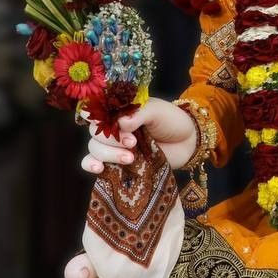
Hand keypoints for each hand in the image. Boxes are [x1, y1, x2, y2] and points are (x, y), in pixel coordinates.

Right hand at [80, 96, 196, 175]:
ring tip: (131, 157)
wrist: (186, 143)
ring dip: (109, 154)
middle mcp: (113, 126)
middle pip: (95, 132)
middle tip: (133, 142)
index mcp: (120, 109)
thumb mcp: (156, 111)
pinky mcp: (115, 162)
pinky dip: (91, 165)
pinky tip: (99, 169)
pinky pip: (92, 163)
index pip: (96, 108)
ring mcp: (113, 145)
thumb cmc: (171, 121)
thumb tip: (120, 122)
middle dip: (111, 139)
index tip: (103, 121)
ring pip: (94, 148)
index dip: (93, 114)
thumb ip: (138, 114)